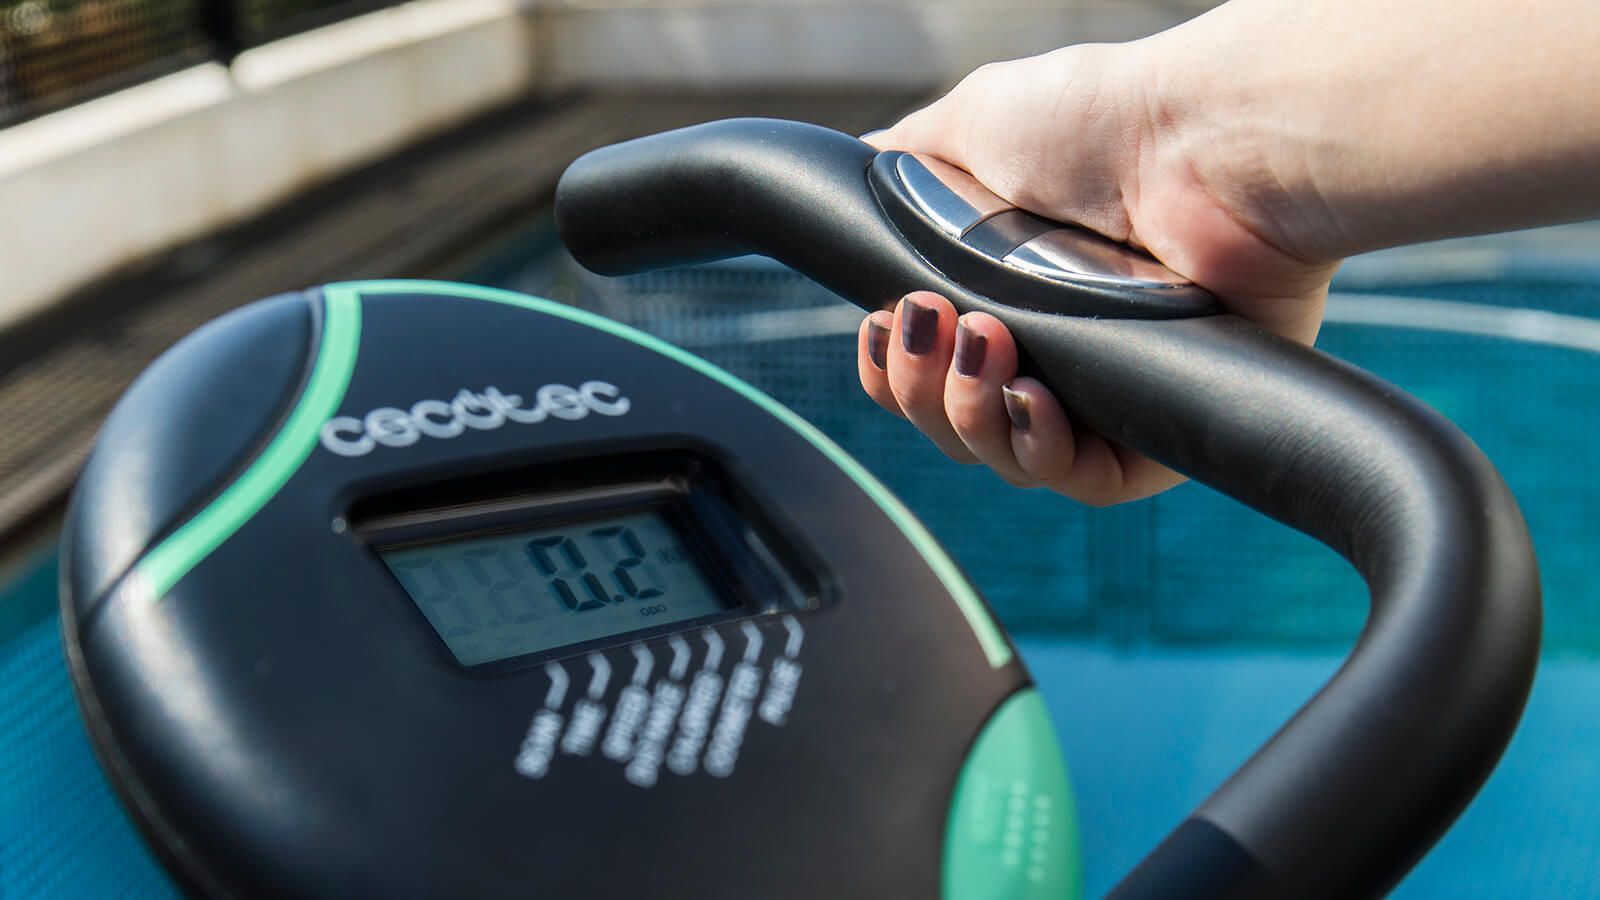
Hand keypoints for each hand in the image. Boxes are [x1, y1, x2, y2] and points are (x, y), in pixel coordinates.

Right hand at [857, 43, 1338, 505]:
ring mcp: (1109, 393)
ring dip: (971, 415)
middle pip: (955, 428)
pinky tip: (1032, 397)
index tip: (884, 329)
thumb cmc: (1095, 125)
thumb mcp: (965, 129)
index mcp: (1007, 298)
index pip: (928, 376)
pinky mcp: (1164, 429)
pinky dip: (1040, 450)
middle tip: (933, 324)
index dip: (892, 371)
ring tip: (987, 344)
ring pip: (1009, 459)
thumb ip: (900, 171)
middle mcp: (1057, 350)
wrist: (1193, 145)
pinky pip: (1086, 481)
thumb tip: (854, 186)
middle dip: (921, 391)